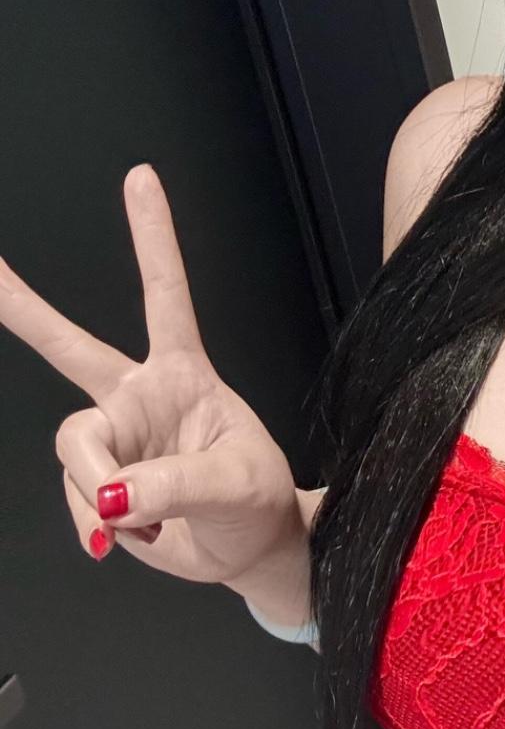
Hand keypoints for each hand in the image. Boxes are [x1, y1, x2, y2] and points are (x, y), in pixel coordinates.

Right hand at [0, 164, 302, 584]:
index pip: (166, 294)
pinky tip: (133, 535)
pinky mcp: (101, 484)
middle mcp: (141, 396)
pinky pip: (79, 502)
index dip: (153, 237)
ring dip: (98, 493)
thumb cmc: (256, 503)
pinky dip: (98, 526)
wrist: (247, 551)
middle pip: (71, 348)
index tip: (140, 177)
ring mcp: (118, 440)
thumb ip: (174, 484)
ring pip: (76, 452)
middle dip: (23, 308)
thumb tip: (110, 496)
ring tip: (147, 521)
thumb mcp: (236, 485)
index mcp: (185, 373)